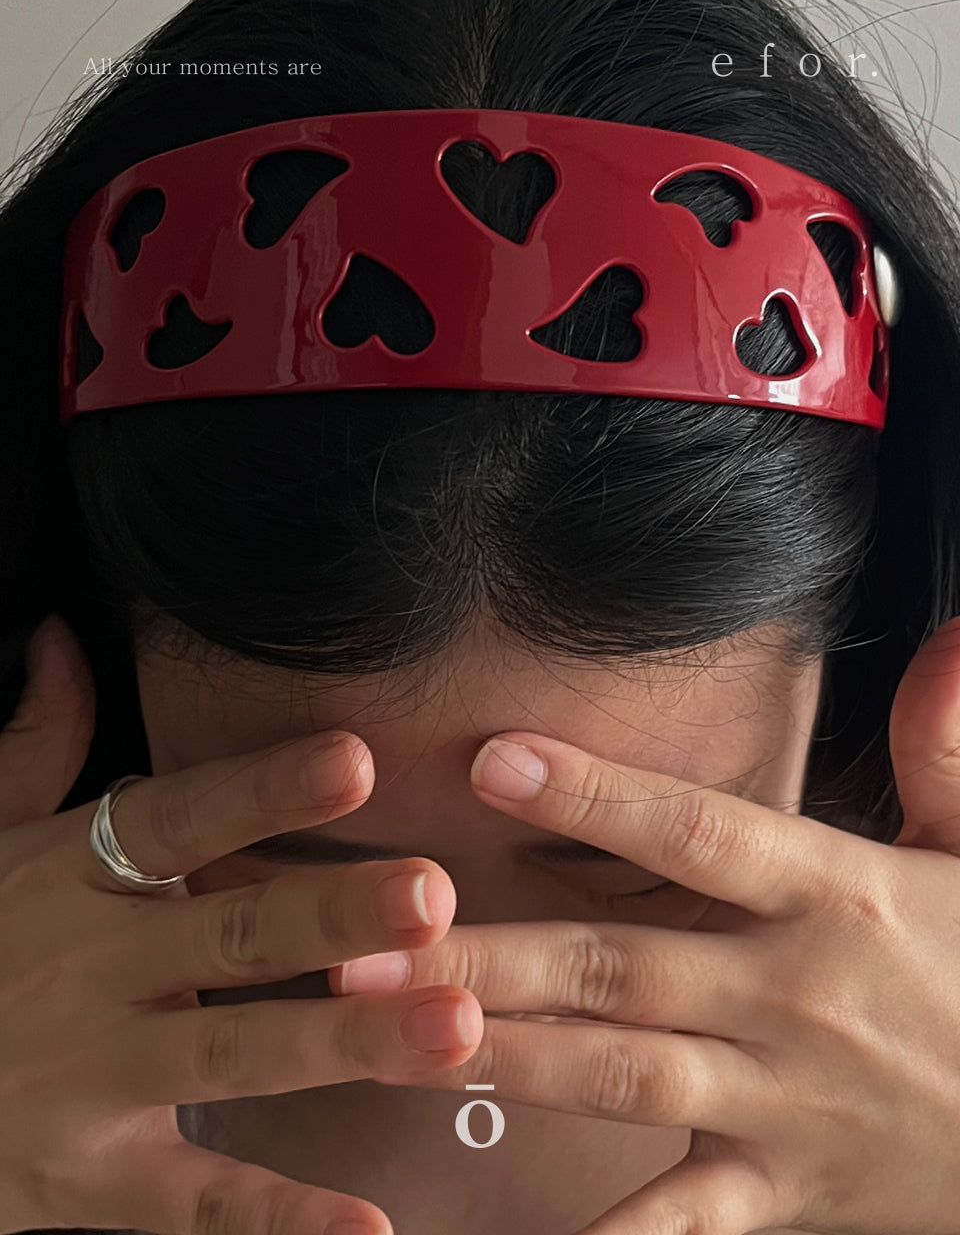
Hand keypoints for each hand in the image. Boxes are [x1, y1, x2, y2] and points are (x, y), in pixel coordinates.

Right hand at [0, 614, 480, 1234]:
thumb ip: (35, 745)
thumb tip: (64, 638)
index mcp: (70, 879)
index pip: (177, 820)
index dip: (264, 790)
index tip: (356, 759)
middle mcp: (88, 972)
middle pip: (228, 935)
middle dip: (333, 910)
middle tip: (433, 890)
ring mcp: (87, 1082)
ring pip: (233, 1058)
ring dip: (346, 1040)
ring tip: (451, 1026)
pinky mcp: (82, 1184)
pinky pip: (193, 1206)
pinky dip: (279, 1222)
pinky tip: (371, 1231)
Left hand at [330, 616, 959, 1234]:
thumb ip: (946, 747)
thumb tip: (948, 637)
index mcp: (835, 894)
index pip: (696, 833)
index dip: (594, 796)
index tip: (491, 761)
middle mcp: (792, 994)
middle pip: (617, 966)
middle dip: (487, 951)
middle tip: (366, 934)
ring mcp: (782, 1100)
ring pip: (618, 1074)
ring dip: (499, 1056)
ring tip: (389, 1034)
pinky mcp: (786, 1190)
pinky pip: (681, 1222)